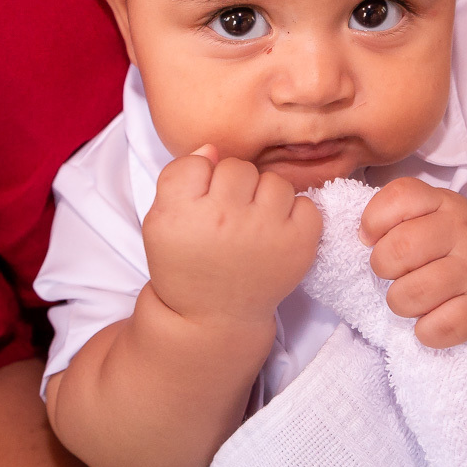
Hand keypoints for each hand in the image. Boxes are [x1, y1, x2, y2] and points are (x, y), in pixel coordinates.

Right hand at [142, 145, 322, 327]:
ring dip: (264, 197)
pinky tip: (276, 232)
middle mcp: (224, 219)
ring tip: (253, 223)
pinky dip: (294, 214)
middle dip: (233, 186)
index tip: (201, 202)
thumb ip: (178, 177)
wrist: (213, 317)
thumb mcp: (160, 222)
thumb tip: (212, 149)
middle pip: (237, 167)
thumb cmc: (186, 264)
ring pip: (273, 181)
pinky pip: (306, 202)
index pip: (199, 161)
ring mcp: (265, 231)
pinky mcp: (298, 244)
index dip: (200, 178)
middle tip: (228, 215)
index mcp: (182, 213)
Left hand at [360, 177, 466, 347]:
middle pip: (400, 249)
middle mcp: (464, 231)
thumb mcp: (430, 211)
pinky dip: (424, 331)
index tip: (374, 238)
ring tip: (411, 298)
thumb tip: (363, 237)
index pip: (400, 197)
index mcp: (444, 202)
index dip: (373, 220)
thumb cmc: (452, 241)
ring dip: (399, 302)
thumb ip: (394, 213)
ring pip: (411, 293)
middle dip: (382, 267)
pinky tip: (430, 320)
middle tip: (393, 273)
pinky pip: (436, 329)